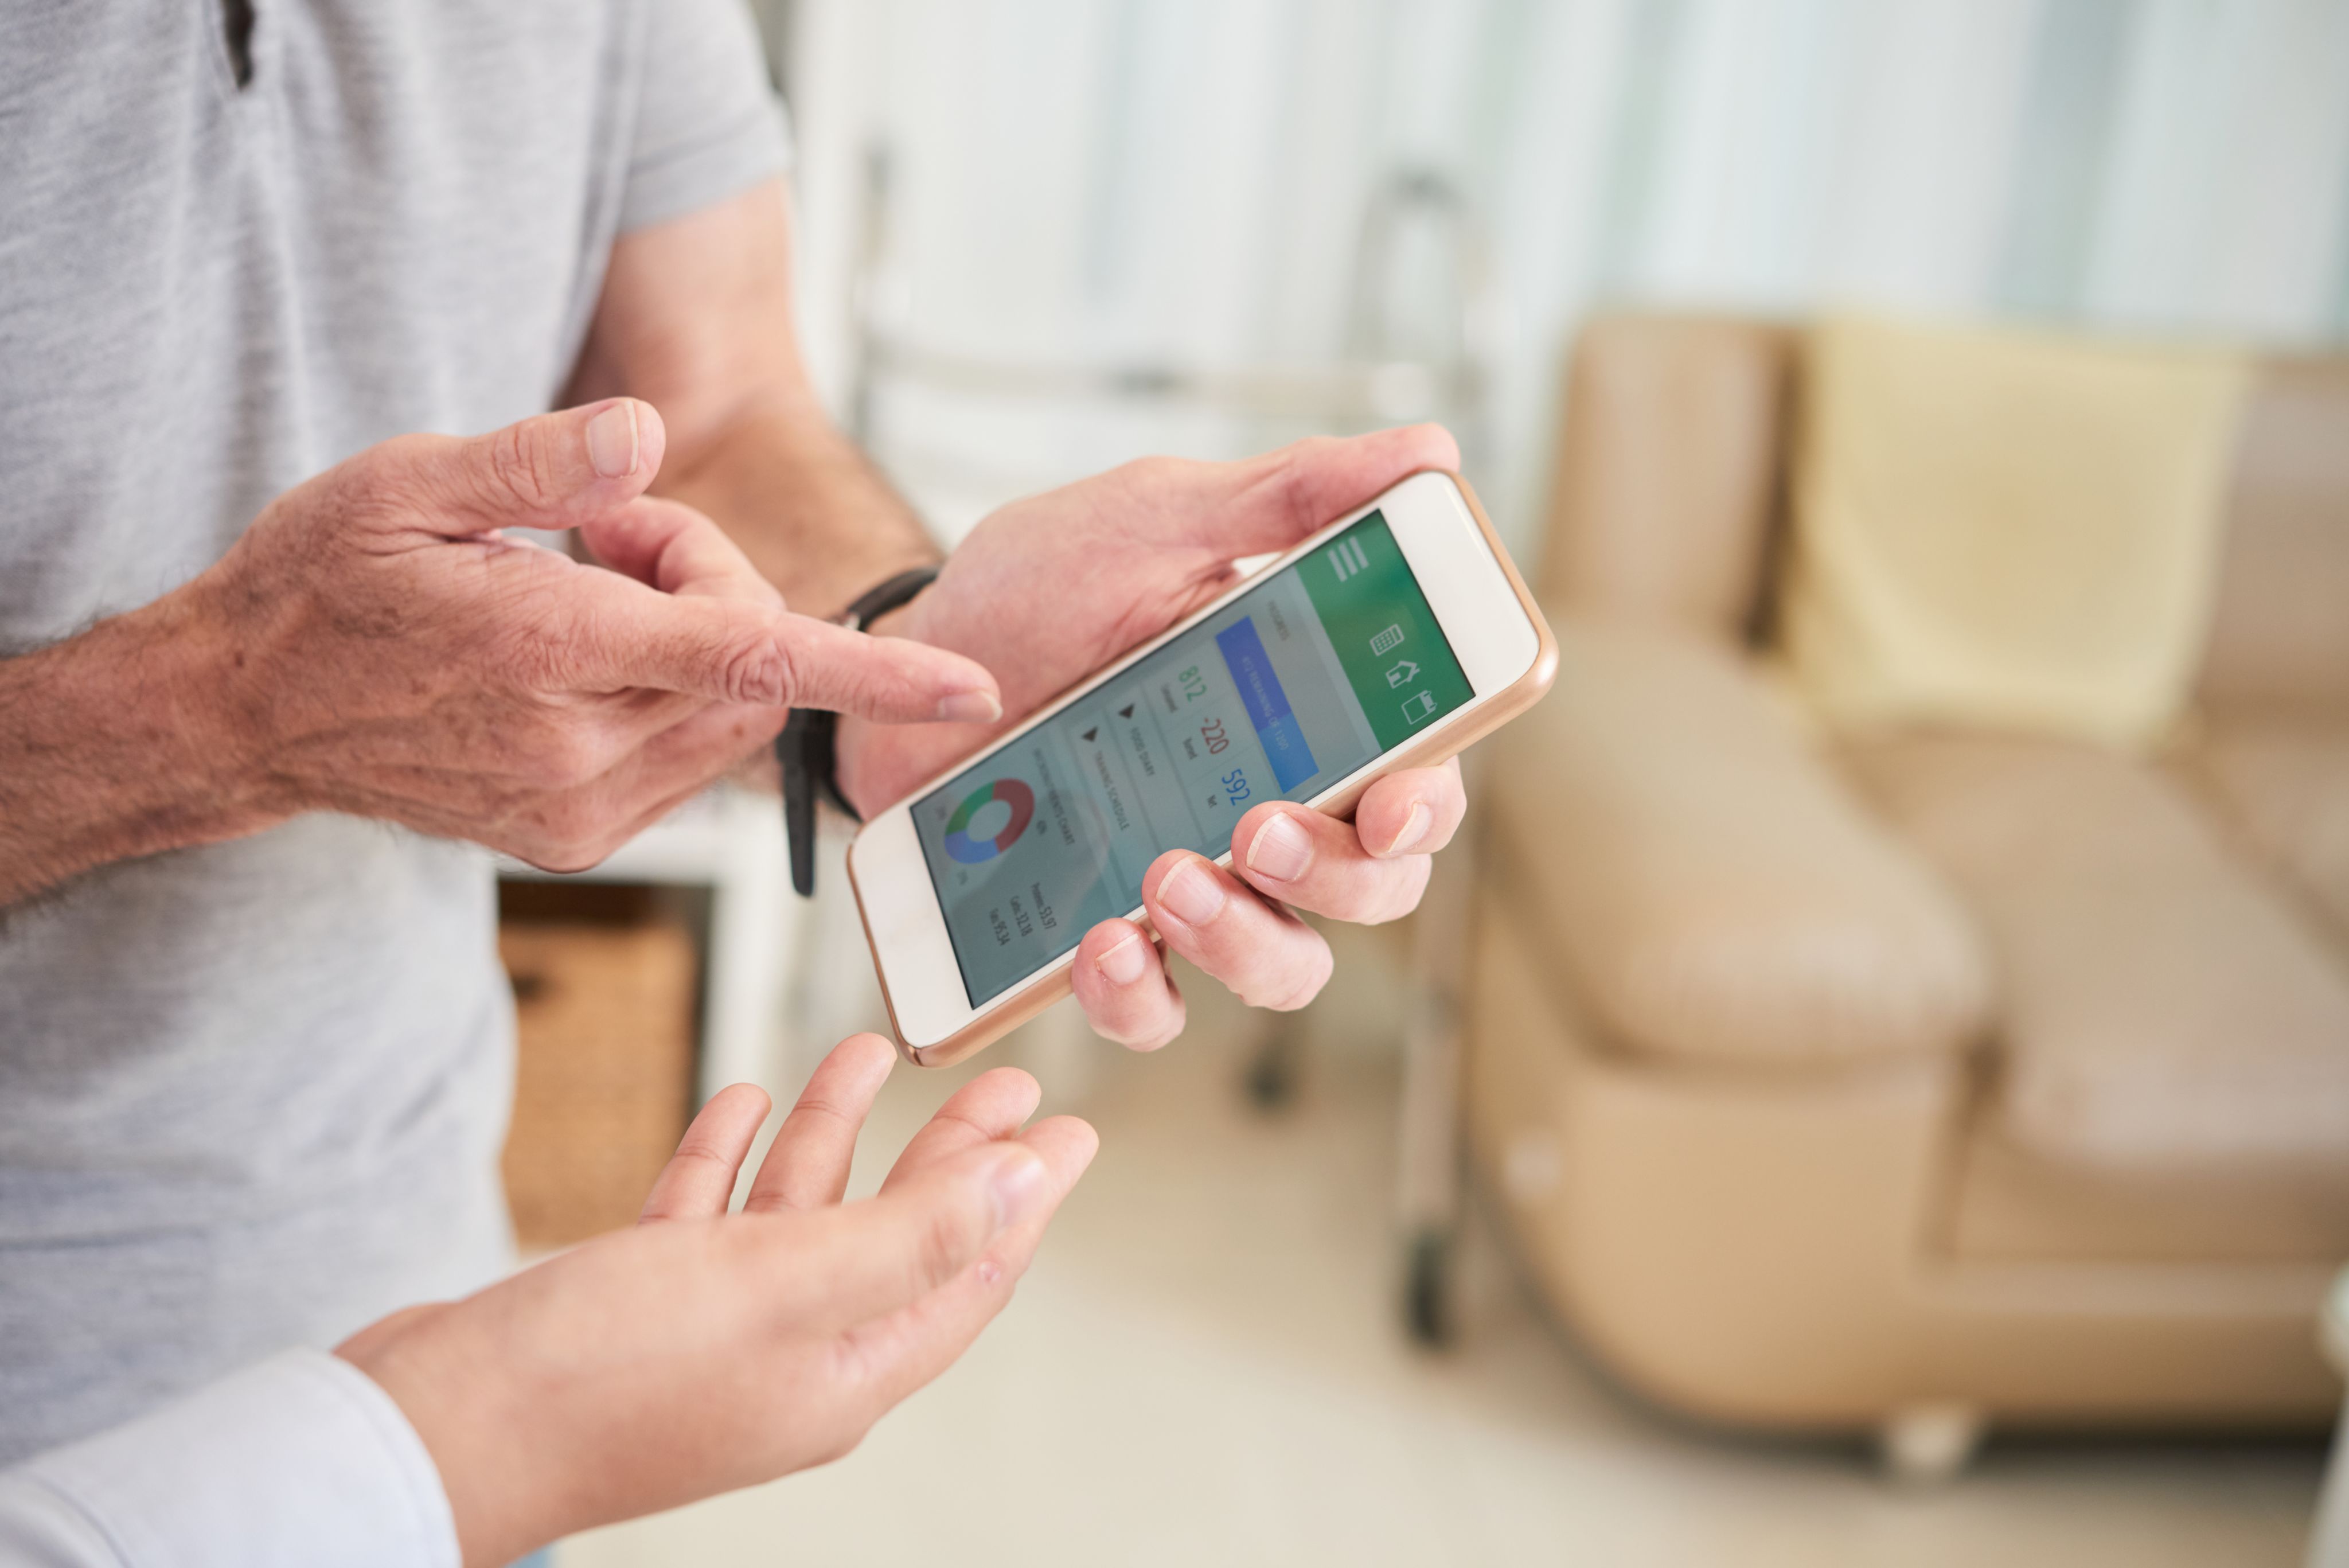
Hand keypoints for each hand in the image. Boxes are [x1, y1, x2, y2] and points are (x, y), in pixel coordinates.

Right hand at [180, 398, 996, 869]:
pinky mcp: (575, 838)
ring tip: (580, 588)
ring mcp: (578, 811)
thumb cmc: (324, 584)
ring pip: (732, 713)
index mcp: (545, 653)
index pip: (749, 656)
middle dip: (717, 582)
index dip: (875, 675)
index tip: (974, 690)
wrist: (248, 712)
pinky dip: (672, 692)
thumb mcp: (405, 482)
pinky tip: (579, 655)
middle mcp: (575, 751)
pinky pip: (688, 754)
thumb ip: (538, 459)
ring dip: (698, 638)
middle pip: (754, 663)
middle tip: (604, 532)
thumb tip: (648, 434)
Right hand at [337, 1034, 1096, 1567]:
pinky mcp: (636, 1307)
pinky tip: (740, 1099)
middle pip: (896, 1235)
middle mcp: (789, 1357)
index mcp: (845, 1370)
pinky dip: (729, 1158)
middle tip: (1002, 1077)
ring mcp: (711, 1334)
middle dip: (949, 1153)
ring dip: (833, 1134)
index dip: (1024, 1197)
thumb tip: (1024, 1192)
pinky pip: (706, 1220)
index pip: (966, 1272)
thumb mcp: (784, 1285)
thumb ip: (910, 1237)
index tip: (1070, 1131)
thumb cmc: (601, 1373)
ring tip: (870, 1051)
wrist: (426, 1431)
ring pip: (797, 1216)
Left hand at [836, 427, 1471, 1047]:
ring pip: (1285, 967)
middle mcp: (1271, 808)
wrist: (904, 657)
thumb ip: (1289, 497)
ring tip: (1165, 879)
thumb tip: (1427, 451)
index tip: (1395, 806)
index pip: (1416, 782)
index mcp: (1310, 715)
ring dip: (1245, 943)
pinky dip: (1139, 995)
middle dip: (1334, 876)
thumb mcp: (1156, 520)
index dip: (1428, 808)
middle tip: (1253, 828)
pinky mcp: (1108, 936)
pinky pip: (1157, 1008)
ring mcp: (1193, 882)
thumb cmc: (1039, 586)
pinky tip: (1101, 942)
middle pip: (1373, 890)